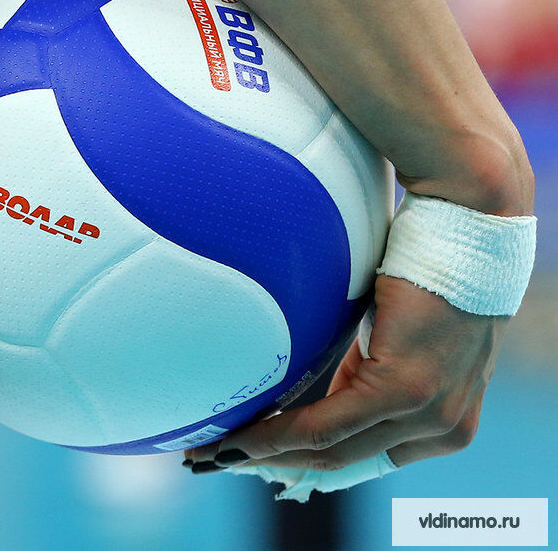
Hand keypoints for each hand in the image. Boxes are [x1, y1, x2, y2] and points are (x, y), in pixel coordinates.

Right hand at [185, 274, 507, 472]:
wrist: (467, 225)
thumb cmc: (427, 269)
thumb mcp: (398, 339)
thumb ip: (366, 373)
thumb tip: (312, 390)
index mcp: (447, 420)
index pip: (364, 458)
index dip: (305, 464)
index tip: (256, 460)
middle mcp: (445, 426)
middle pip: (342, 462)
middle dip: (276, 465)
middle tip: (222, 458)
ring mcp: (430, 410)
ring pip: (331, 450)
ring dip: (268, 452)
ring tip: (222, 449)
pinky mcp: (407, 386)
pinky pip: (330, 423)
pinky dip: (281, 431)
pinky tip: (245, 432)